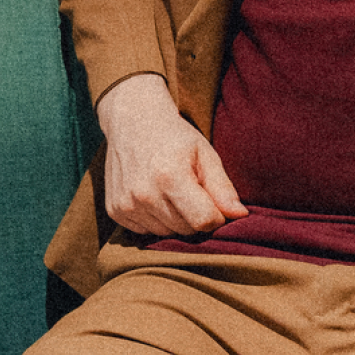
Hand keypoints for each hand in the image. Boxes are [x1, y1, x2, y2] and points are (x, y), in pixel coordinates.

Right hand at [97, 73, 246, 235]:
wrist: (132, 122)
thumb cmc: (175, 137)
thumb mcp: (205, 154)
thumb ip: (222, 188)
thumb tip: (240, 215)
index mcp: (170, 176)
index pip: (204, 220)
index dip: (216, 215)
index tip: (213, 200)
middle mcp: (144, 194)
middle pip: (185, 230)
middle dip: (195, 216)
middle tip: (191, 191)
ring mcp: (126, 204)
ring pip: (166, 233)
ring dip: (175, 219)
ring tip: (171, 191)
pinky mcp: (115, 211)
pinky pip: (146, 231)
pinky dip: (155, 219)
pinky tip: (154, 196)